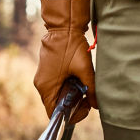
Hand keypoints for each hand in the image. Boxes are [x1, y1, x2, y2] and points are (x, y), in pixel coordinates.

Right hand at [34, 0, 97, 122]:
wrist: (64, 24)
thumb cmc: (71, 46)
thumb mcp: (84, 69)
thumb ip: (91, 89)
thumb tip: (97, 105)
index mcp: (46, 87)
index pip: (54, 113)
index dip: (71, 114)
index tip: (85, 106)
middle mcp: (41, 84)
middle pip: (57, 104)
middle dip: (73, 102)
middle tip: (88, 96)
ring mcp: (44, 76)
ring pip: (58, 93)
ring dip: (72, 92)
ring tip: (84, 84)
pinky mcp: (48, 69)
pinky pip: (57, 83)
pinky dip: (68, 84)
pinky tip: (78, 76)